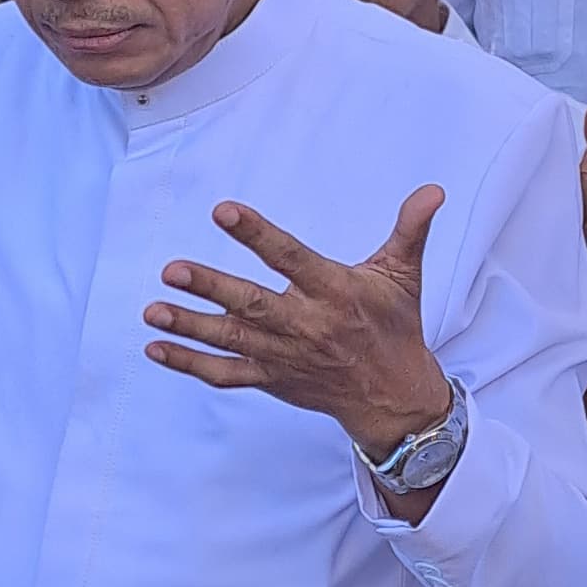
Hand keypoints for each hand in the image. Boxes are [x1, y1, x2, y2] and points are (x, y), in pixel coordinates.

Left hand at [148, 186, 451, 462]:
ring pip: (231, 341)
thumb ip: (411, 229)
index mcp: (335, 292)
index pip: (290, 258)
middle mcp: (306, 326)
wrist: (393, 397)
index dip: (257, 234)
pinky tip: (157, 348)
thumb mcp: (403, 276)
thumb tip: (433, 190)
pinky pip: (226, 374)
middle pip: (252, 305)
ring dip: (190, 326)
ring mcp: (285, 357)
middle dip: (210, 288)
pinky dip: (191, 364)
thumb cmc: (394, 327)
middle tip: (172, 269)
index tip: (224, 211)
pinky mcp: (271, 379)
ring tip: (153, 311)